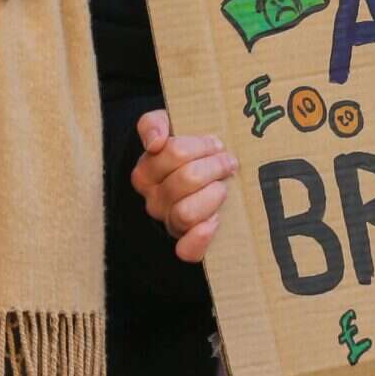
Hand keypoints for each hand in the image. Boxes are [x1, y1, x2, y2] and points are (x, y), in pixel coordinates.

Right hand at [131, 108, 236, 263]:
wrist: (202, 172)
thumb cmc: (187, 148)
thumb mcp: (166, 125)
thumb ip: (153, 125)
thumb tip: (155, 143)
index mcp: (146, 173)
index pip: (174, 153)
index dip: (201, 145)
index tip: (216, 143)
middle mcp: (154, 201)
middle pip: (186, 180)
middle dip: (215, 166)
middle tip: (228, 161)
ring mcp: (170, 223)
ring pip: (186, 213)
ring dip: (214, 194)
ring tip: (224, 184)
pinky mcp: (187, 244)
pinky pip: (187, 251)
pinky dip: (201, 238)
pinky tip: (215, 221)